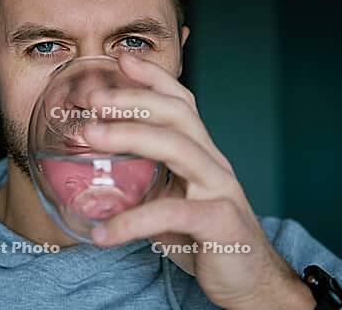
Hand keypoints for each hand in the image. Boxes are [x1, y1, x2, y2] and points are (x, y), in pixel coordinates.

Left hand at [82, 54, 314, 309]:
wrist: (251, 281)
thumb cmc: (207, 237)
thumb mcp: (175, 202)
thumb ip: (147, 185)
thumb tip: (96, 182)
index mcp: (201, 153)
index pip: (181, 103)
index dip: (153, 77)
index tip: (121, 59)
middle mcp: (213, 162)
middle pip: (177, 114)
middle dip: (134, 98)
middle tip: (92, 97)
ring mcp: (220, 189)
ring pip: (178, 147)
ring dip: (130, 135)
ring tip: (90, 135)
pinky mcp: (220, 222)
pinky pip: (172, 212)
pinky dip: (132, 221)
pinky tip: (102, 233)